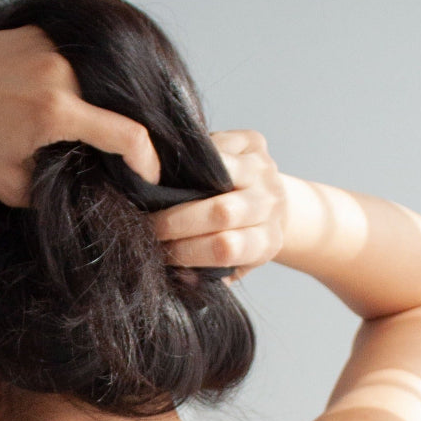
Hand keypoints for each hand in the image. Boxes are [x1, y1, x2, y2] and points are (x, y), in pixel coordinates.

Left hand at [0, 24, 161, 206]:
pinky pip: (70, 62)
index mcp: (56, 113)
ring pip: (91, 84)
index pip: (127, 136)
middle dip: (110, 137)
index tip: (147, 178)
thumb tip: (87, 188)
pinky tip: (41, 99)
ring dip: (89, 108)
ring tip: (62, 128)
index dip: (146, 162)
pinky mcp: (36, 33)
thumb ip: (55, 190)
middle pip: (109, 108)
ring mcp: (48, 47)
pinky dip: (68, 83)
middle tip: (98, 159)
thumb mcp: (9, 186)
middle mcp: (59, 73)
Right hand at [148, 130, 286, 282]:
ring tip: (155, 197)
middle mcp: (270, 204)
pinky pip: (214, 147)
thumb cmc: (240, 239)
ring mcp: (265, 171)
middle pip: (221, 212)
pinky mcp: (254, 143)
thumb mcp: (230, 267)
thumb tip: (180, 277)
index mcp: (266, 242)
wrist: (272, 203)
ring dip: (180, 187)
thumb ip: (206, 276)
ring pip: (218, 176)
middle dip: (175, 220)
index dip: (185, 251)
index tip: (158, 252)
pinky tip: (170, 171)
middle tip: (148, 226)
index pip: (224, 248)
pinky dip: (189, 159)